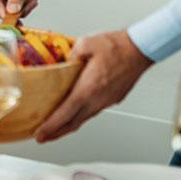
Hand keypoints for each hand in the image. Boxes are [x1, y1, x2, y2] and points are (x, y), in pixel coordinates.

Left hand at [33, 30, 153, 142]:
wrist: (140, 49)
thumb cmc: (117, 45)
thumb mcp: (86, 43)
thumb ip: (70, 54)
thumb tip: (63, 62)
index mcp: (89, 87)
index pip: (65, 113)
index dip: (51, 126)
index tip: (39, 134)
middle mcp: (98, 99)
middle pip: (73, 122)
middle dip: (55, 132)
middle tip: (42, 137)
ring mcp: (107, 100)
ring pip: (84, 118)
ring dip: (68, 125)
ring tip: (55, 127)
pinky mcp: (113, 98)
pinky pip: (93, 110)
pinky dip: (80, 115)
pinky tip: (75, 111)